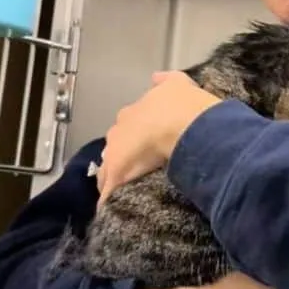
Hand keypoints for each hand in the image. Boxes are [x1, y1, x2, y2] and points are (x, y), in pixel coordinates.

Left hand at [96, 70, 221, 205]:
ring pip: (107, 170)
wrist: (182, 125)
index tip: (141, 143)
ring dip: (113, 179)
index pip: (126, 127)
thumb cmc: (182, 105)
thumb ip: (166, 81)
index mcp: (132, 113)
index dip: (133, 136)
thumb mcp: (177, 83)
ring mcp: (114, 156)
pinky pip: (108, 193)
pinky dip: (109, 201)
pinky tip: (110, 210)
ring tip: (123, 192)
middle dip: (121, 156)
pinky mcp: (116, 178)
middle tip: (135, 167)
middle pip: (114, 147)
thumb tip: (156, 78)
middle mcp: (118, 132)